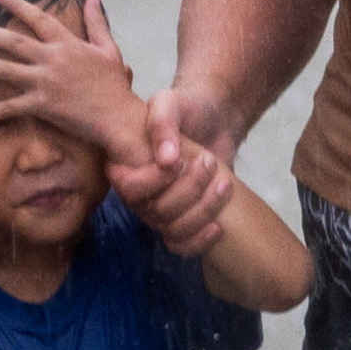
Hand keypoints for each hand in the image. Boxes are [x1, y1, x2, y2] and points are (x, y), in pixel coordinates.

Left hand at [0, 0, 151, 158]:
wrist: (117, 115)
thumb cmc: (114, 84)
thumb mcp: (108, 48)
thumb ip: (96, 22)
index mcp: (67, 44)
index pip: (39, 19)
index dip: (18, 5)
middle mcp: (51, 59)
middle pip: (13, 42)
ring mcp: (44, 82)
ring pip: (4, 70)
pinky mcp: (41, 105)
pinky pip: (10, 108)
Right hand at [115, 91, 241, 257]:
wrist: (215, 120)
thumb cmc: (187, 108)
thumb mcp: (171, 103)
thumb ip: (162, 123)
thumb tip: (165, 159)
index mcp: (125, 167)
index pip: (130, 189)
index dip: (156, 180)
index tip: (181, 158)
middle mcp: (139, 195)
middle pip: (156, 212)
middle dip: (189, 189)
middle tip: (209, 162)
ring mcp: (160, 212)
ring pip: (173, 231)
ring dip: (203, 210)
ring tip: (224, 183)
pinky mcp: (183, 222)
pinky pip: (182, 246)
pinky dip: (201, 242)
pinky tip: (219, 225)